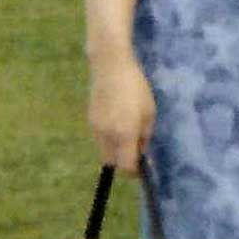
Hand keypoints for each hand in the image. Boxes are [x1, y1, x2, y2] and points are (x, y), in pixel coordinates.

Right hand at [87, 46, 155, 173]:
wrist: (110, 66)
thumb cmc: (136, 87)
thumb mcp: (149, 112)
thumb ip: (145, 136)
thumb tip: (142, 152)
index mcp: (124, 134)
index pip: (125, 166)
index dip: (134, 171)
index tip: (141, 168)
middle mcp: (107, 135)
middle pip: (112, 162)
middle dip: (123, 161)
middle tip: (134, 151)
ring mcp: (95, 128)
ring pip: (104, 150)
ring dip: (115, 149)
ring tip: (126, 132)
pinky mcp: (90, 120)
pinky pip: (99, 138)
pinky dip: (108, 138)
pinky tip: (117, 121)